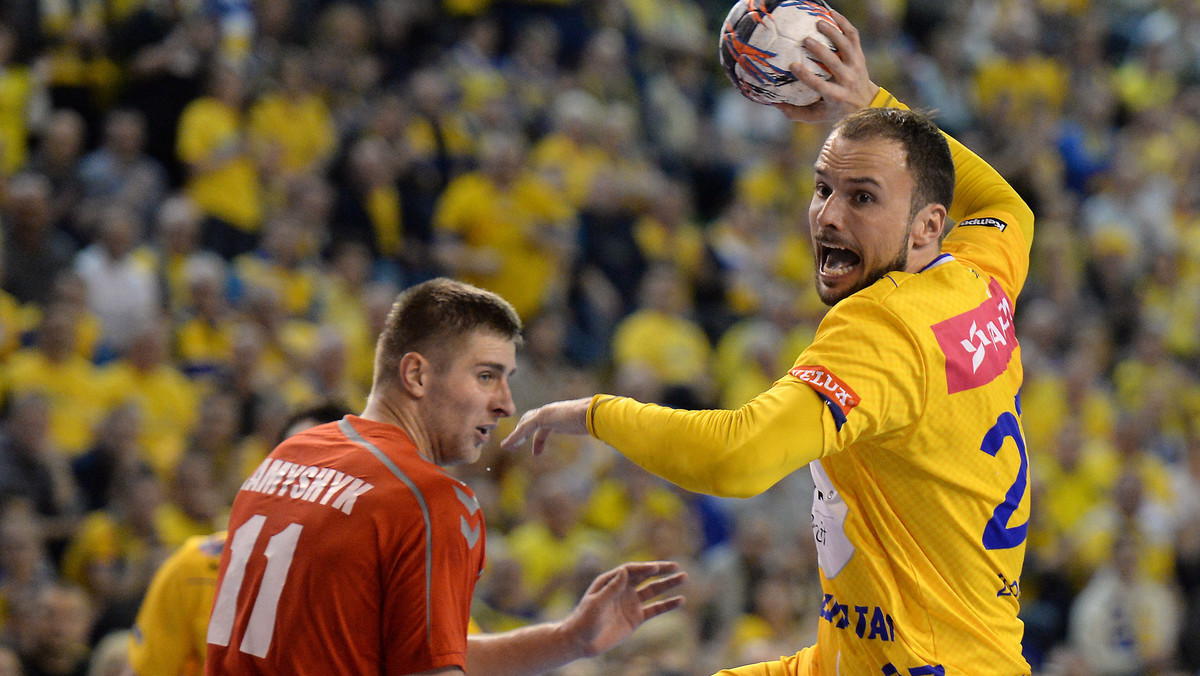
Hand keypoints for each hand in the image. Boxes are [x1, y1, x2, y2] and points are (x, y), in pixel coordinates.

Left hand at [500, 398, 591, 455]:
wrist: (596, 414)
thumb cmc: (599, 422)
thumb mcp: (594, 429)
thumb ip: (594, 432)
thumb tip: (606, 441)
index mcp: (563, 414)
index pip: (546, 424)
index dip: (539, 437)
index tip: (536, 451)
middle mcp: (553, 411)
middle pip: (531, 420)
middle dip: (522, 432)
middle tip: (514, 445)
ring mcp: (547, 412)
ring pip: (525, 424)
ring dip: (515, 436)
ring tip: (507, 447)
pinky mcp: (543, 417)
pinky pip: (524, 428)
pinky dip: (514, 437)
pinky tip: (507, 445)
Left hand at [561, 561, 686, 657]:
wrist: (582, 641)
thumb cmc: (584, 619)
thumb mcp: (596, 603)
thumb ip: (611, 588)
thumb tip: (626, 571)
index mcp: (611, 581)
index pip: (631, 571)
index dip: (644, 568)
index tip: (655, 568)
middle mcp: (623, 589)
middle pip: (645, 576)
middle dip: (661, 570)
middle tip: (676, 566)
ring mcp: (631, 603)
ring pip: (653, 590)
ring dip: (668, 584)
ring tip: (683, 577)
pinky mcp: (636, 618)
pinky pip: (655, 609)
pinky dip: (668, 604)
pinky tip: (680, 600)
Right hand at [773, 7, 878, 123]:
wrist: (866, 103)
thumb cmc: (835, 109)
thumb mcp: (817, 116)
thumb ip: (796, 113)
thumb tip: (774, 104)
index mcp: (836, 96)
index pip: (820, 85)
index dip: (806, 76)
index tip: (792, 65)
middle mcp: (848, 80)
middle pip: (834, 63)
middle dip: (820, 51)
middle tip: (806, 40)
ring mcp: (856, 66)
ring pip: (846, 46)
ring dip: (833, 33)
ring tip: (818, 22)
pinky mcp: (859, 55)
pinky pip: (853, 36)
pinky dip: (844, 23)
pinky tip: (831, 13)